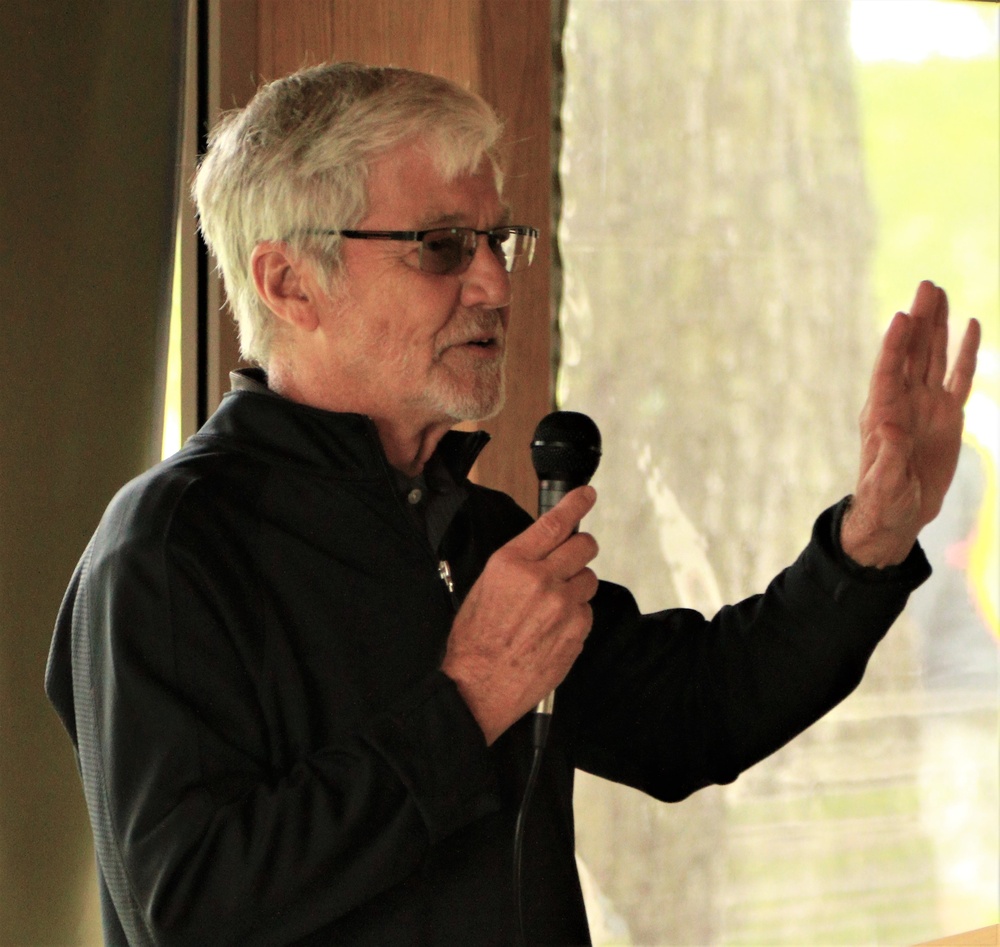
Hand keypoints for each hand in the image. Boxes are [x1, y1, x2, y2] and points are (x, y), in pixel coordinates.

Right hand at [441, 486, 598, 743]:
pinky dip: (576, 616)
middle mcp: (541, 579)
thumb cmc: (474, 642)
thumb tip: (542, 551)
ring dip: (577, 586)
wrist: (477, 687)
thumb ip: (518, 564)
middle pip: (583, 546)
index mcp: (512, 563)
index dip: (576, 504)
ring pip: (589, 579)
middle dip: (580, 548)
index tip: (587, 496)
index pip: (555, 523)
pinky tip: (553, 629)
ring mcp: (563, 606)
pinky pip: (587, 611)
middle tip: (572, 556)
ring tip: (552, 605)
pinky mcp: (577, 631)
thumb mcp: (484, 587)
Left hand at [841, 280, 979, 566]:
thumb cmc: (883, 501)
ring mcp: (925, 406)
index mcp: (883, 414)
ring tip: (940, 293)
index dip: (894, 346)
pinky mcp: (946, 416)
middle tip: (926, 285)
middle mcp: (903, 402)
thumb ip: (888, 455)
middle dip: (919, 320)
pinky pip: (958, 378)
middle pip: (912, 353)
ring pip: (934, 357)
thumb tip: (889, 425)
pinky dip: (965, 354)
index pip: (888, 372)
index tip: (902, 317)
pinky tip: (970, 327)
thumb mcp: (884, 482)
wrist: (897, 513)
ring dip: (937, 326)